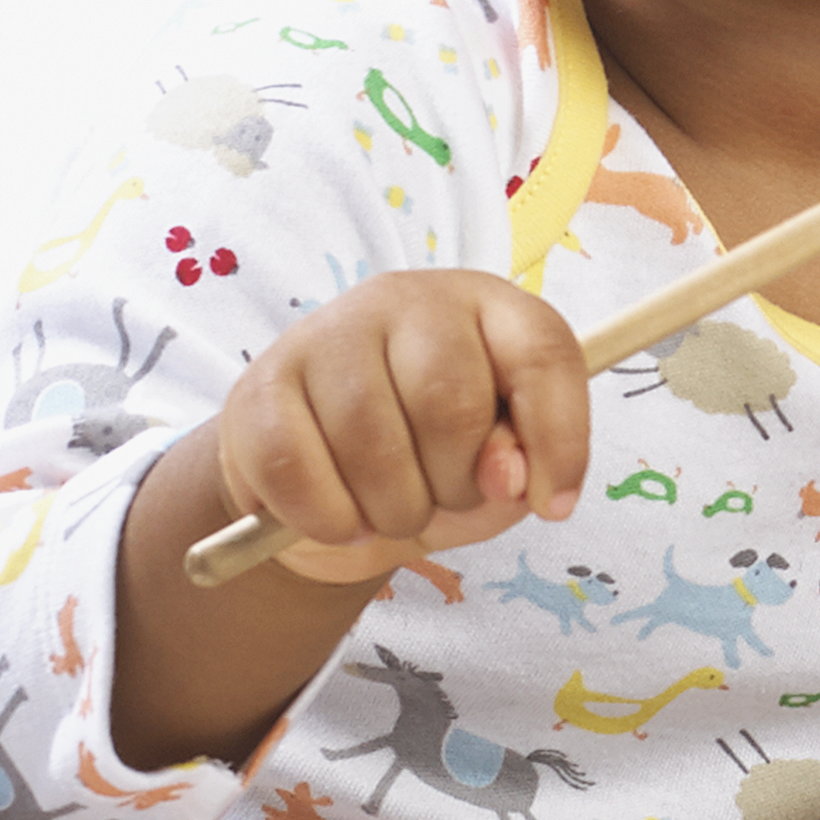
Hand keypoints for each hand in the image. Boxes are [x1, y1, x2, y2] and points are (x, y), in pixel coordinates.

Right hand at [212, 269, 592, 578]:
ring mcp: (326, 332)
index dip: (559, 439)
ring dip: (393, 510)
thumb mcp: (500, 467)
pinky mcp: (259, 385)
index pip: (543, 353)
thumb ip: (523, 463)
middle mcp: (407, 299)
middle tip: (441, 499)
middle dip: (456, 483)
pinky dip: (328, 518)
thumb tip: (504, 475)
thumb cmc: (434, 461)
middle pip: (450, 403)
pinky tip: (340, 520)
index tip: (551, 507)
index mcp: (487, 305)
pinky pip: (295, 467)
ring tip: (391, 512)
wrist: (330, 488)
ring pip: (371, 441)